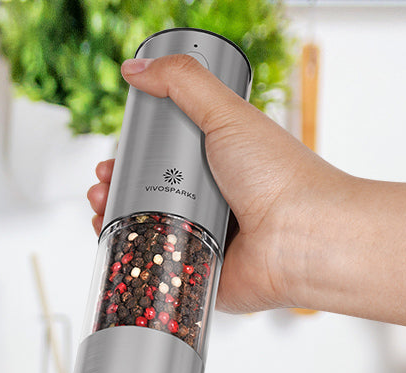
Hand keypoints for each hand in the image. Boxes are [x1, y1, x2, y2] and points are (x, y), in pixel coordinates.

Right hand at [85, 54, 353, 313]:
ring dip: (114, 220)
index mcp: (217, 163)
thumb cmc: (279, 175)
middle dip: (114, 189)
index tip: (112, 159)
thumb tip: (133, 67)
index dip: (130, 159)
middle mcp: (210, 201)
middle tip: (101, 185)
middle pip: (145, 195)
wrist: (304, 236)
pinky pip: (155, 266)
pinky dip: (131, 258)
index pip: (161, 159)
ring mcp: (202, 239)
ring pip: (144, 231)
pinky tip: (115, 245)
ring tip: (101, 208)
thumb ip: (182, 83)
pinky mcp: (198, 271)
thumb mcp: (226, 113)